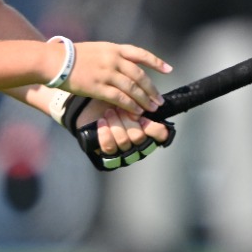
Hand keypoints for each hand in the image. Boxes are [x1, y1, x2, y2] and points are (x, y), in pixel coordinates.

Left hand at [57, 93, 177, 170]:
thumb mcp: (129, 98)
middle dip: (128, 120)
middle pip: (139, 137)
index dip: (154, 126)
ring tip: (109, 111)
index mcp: (149, 130)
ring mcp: (123, 151)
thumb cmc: (114, 101)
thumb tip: (148, 102)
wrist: (90, 107)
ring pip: (124, 141)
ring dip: (116, 123)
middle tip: (120, 107)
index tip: (143, 114)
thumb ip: (140, 101)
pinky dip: (105, 133)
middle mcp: (139, 144)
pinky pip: (109, 147)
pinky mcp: (108, 153)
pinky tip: (101, 121)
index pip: (161, 135)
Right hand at [59, 40, 170, 116]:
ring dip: (144, 100)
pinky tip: (136, 112)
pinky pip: (120, 98)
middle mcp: (113, 60)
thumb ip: (110, 57)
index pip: (140, 54)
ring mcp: (106, 73)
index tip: (168, 70)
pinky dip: (130, 106)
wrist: (54, 61)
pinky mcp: (98, 87)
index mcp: (113, 49)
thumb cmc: (70, 56)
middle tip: (159, 100)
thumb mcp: (95, 50)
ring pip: (132, 88)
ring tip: (151, 109)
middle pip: (139, 75)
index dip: (156, 62)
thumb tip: (122, 66)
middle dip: (152, 89)